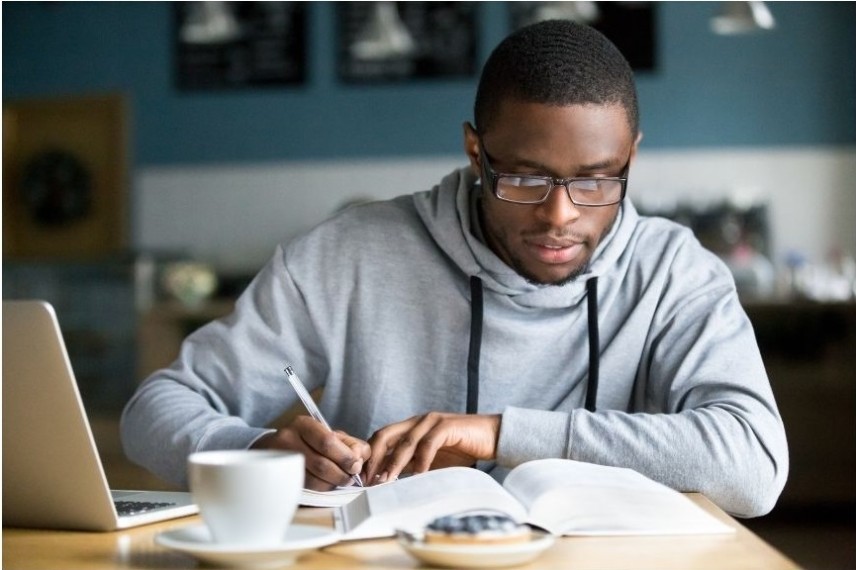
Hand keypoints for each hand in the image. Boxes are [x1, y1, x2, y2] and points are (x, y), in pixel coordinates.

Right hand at [251, 415, 369, 490]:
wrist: (274, 449)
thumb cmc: (309, 441)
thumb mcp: (329, 434)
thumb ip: (350, 443)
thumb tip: (361, 456)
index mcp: (304, 425)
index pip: (327, 442)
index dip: (345, 457)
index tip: (356, 465)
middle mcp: (288, 440)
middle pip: (321, 463)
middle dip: (341, 474)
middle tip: (350, 477)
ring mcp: (282, 460)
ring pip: (313, 480)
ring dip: (332, 483)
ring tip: (340, 480)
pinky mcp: (280, 478)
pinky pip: (306, 488)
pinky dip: (321, 488)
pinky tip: (326, 483)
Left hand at [364, 412, 500, 483]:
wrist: (492, 437)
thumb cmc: (462, 448)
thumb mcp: (431, 459)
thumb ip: (411, 464)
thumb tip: (389, 479)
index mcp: (412, 427)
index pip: (382, 438)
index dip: (370, 457)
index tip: (363, 478)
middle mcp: (418, 421)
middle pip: (385, 435)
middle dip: (374, 458)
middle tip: (369, 480)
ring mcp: (432, 421)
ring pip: (405, 441)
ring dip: (394, 463)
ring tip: (386, 481)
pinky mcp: (447, 426)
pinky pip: (429, 443)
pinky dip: (421, 460)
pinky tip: (418, 475)